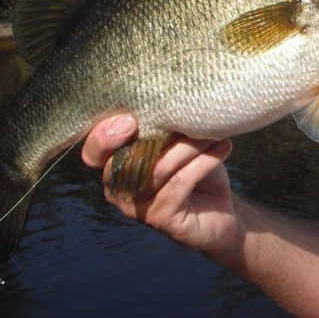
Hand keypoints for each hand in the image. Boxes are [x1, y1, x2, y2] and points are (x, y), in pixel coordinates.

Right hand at [81, 116, 238, 261]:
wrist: (221, 210)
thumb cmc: (196, 170)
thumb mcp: (178, 143)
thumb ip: (165, 127)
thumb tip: (173, 99)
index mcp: (116, 166)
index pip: (94, 153)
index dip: (102, 136)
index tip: (129, 119)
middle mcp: (119, 190)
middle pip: (124, 160)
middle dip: (153, 136)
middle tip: (183, 118)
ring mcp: (138, 208)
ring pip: (157, 168)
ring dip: (190, 146)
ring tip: (214, 133)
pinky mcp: (161, 219)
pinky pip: (180, 183)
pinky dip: (204, 162)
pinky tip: (224, 148)